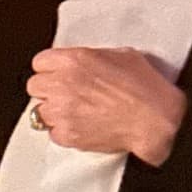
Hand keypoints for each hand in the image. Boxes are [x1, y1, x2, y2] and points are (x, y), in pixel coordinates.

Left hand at [27, 46, 187, 164]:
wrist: (156, 121)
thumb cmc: (146, 89)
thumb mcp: (121, 55)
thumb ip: (92, 58)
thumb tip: (86, 62)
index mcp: (74, 60)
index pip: (40, 62)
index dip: (50, 69)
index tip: (57, 74)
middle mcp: (63, 85)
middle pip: (34, 86)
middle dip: (48, 90)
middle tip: (65, 93)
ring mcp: (62, 112)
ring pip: (40, 112)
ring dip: (54, 112)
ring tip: (75, 112)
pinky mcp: (67, 135)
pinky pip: (53, 133)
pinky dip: (64, 131)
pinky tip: (83, 126)